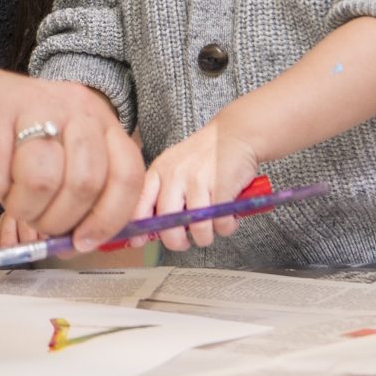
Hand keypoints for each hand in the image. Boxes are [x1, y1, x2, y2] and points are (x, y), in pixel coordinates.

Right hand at [0, 70, 141, 245]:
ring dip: (23, 207)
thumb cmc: (9, 137)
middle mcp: (72, 107)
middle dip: (59, 220)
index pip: (127, 173)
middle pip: (85, 182)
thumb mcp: (59, 155)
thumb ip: (83, 190)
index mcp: (98, 119)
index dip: (109, 217)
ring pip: (42, 181)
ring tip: (12, 195)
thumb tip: (89, 241)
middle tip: (38, 220)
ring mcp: (30, 106)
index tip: (83, 241)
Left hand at [139, 121, 262, 252]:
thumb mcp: (174, 166)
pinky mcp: (222, 185)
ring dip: (204, 237)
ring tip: (209, 232)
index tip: (139, 241)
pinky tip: (227, 219)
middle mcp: (175, 175)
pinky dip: (226, 227)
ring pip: (197, 227)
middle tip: (183, 243)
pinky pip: (221, 222)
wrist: (237, 132)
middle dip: (176, 242)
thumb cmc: (205, 154)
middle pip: (167, 223)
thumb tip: (149, 229)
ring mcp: (198, 180)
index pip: (139, 204)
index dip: (138, 228)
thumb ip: (161, 192)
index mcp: (159, 171)